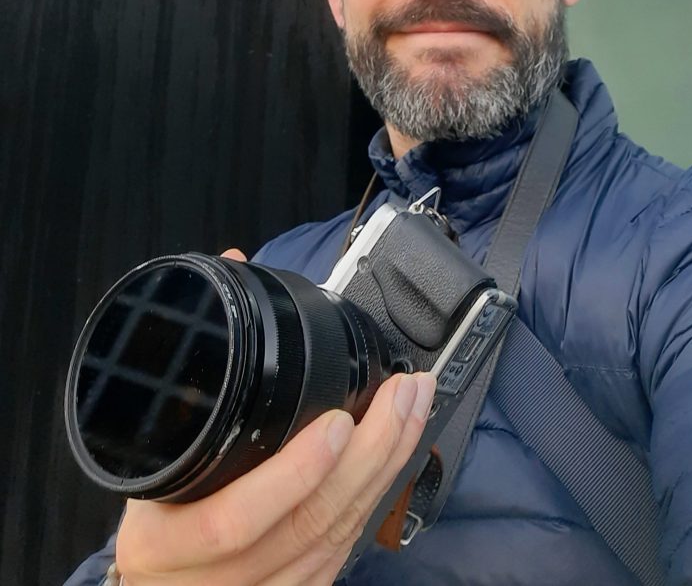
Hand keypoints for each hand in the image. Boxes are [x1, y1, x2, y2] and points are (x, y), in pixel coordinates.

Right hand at [114, 249, 436, 585]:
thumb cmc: (153, 513)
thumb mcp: (146, 456)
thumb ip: (188, 366)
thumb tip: (232, 267)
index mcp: (165, 541)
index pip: (233, 519)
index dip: (292, 475)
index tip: (337, 422)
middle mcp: (215, 581)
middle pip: (309, 524)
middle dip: (371, 453)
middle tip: (405, 392)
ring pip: (337, 538)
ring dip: (386, 468)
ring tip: (414, 407)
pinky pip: (345, 549)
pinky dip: (378, 495)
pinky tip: (399, 453)